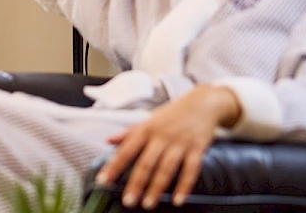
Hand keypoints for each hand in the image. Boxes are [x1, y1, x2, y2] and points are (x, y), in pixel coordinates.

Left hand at [96, 85, 241, 208]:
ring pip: (166, 168)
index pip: (126, 149)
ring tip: (148, 204)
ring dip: (156, 188)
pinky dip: (184, 186)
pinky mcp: (197, 149)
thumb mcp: (148, 119)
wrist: (201, 103)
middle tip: (128, 201)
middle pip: (146, 162)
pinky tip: (178, 200)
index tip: (103, 180)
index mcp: (146, 129)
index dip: (114, 165)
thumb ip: (129, 132)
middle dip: (136, 183)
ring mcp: (179, 143)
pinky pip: (190, 170)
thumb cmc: (172, 114)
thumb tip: (108, 140)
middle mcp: (161, 136)